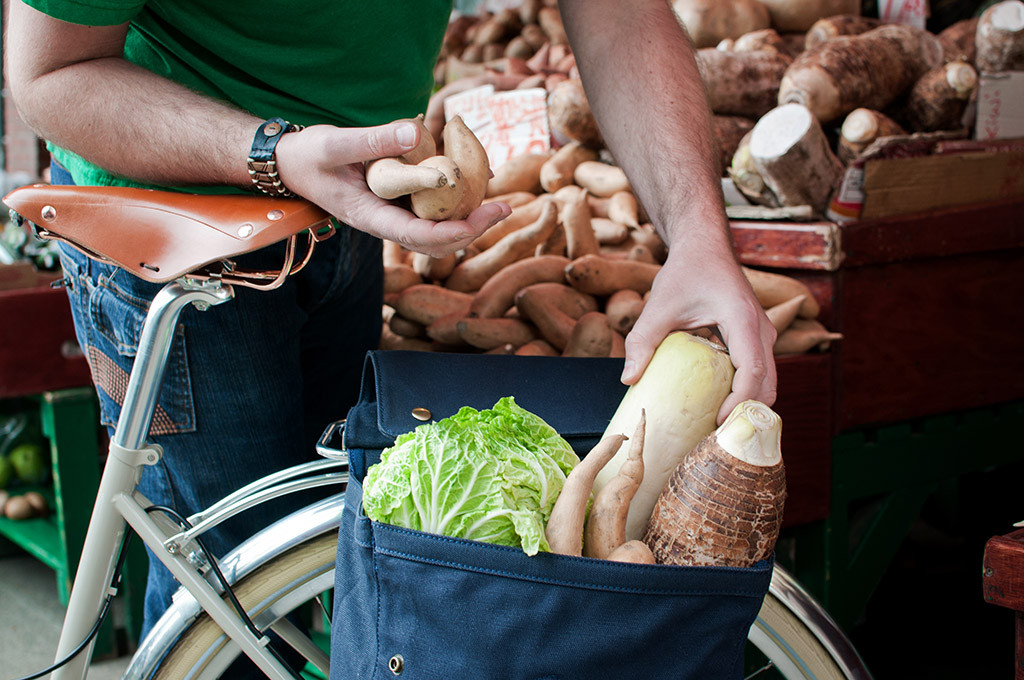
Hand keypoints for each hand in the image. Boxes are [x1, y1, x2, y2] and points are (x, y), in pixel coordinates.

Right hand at [275, 121, 509, 257]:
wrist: (293, 163)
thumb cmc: (308, 156)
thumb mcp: (335, 144)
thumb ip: (373, 139)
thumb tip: (415, 130)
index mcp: (370, 218)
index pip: (417, 237)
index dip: (452, 233)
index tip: (481, 220)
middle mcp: (386, 223)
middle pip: (435, 242)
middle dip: (471, 229)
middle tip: (503, 208)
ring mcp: (392, 215)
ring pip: (436, 229)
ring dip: (467, 219)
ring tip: (497, 202)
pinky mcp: (398, 202)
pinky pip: (431, 208)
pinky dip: (454, 200)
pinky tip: (474, 180)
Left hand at [621, 245, 777, 424]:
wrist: (704, 246)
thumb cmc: (685, 271)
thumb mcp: (659, 305)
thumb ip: (643, 340)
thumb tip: (628, 379)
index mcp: (742, 320)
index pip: (752, 371)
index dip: (738, 402)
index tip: (716, 423)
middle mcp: (761, 329)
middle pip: (767, 383)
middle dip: (745, 413)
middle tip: (715, 437)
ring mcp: (763, 334)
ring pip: (767, 380)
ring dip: (745, 404)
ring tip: (715, 426)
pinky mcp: (756, 338)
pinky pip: (758, 371)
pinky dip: (744, 391)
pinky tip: (717, 404)